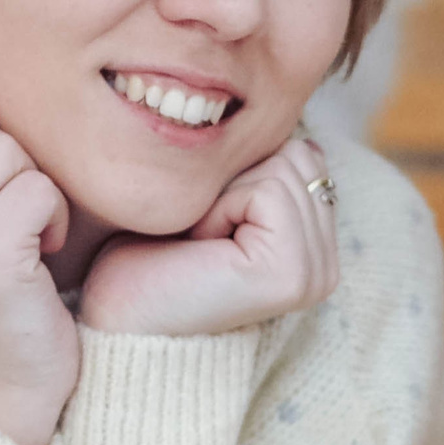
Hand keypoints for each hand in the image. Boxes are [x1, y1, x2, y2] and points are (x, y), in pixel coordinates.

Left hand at [78, 137, 339, 337]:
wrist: (116, 319)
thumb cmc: (145, 258)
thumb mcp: (210, 198)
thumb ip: (257, 166)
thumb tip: (299, 125)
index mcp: (313, 249)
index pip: (299, 152)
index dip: (237, 172)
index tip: (202, 226)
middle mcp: (327, 265)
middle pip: (296, 152)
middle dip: (234, 179)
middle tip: (197, 236)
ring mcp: (317, 272)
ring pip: (285, 163)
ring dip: (223, 193)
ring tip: (198, 243)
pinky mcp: (294, 272)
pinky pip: (268, 187)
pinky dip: (221, 206)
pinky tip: (200, 248)